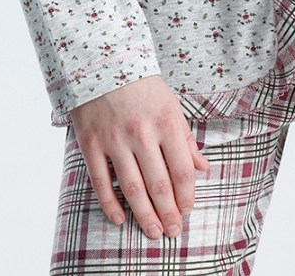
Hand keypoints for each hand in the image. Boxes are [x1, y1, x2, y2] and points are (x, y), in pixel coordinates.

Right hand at [69, 74, 211, 239]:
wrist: (102, 62)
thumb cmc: (142, 86)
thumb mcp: (171, 105)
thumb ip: (186, 139)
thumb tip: (203, 168)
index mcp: (166, 121)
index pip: (182, 170)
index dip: (186, 196)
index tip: (187, 211)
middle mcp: (142, 132)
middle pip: (159, 184)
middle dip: (168, 213)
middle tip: (172, 232)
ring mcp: (115, 139)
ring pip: (132, 188)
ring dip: (144, 215)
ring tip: (153, 232)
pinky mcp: (90, 143)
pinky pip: (101, 181)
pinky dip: (110, 204)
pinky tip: (120, 218)